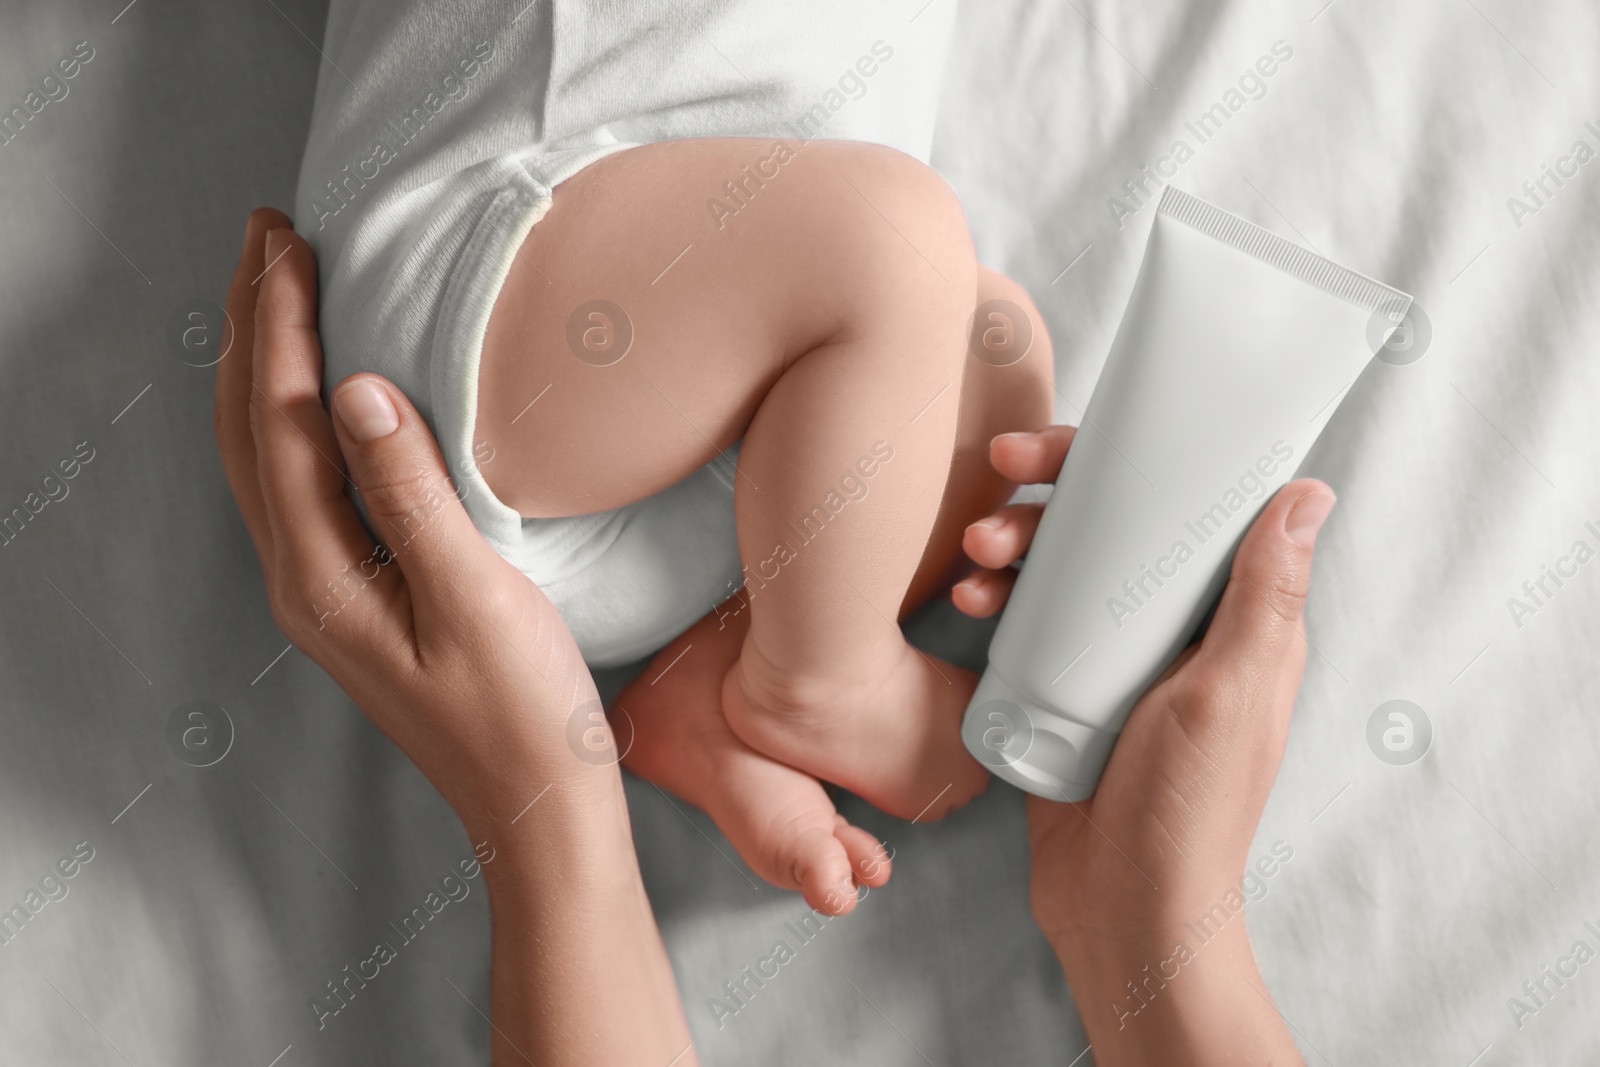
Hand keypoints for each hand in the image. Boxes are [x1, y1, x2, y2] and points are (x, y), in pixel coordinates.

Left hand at [214, 209, 695, 1065]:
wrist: (536, 808)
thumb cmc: (523, 714)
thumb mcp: (476, 599)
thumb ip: (411, 495)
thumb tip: (355, 390)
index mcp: (322, 576)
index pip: (281, 422)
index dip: (281, 326)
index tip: (289, 241)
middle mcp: (302, 581)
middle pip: (250, 430)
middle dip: (254, 327)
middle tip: (269, 237)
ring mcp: (323, 593)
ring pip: (265, 455)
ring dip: (266, 366)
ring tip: (280, 291)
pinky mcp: (355, 598)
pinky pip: (297, 484)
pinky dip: (294, 417)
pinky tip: (324, 393)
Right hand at [957, 427, 1328, 1064]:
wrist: (1121, 910)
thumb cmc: (1188, 812)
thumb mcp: (1231, 694)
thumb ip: (1265, 598)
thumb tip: (1307, 492)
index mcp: (1230, 622)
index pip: (1183, 510)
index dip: (1128, 461)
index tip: (1066, 446)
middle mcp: (1174, 632)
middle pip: (1110, 529)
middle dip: (1049, 498)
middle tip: (999, 479)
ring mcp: (1115, 660)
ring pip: (1061, 571)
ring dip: (1012, 546)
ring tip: (974, 560)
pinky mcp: (1065, 691)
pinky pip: (1030, 624)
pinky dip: (998, 601)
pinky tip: (967, 602)